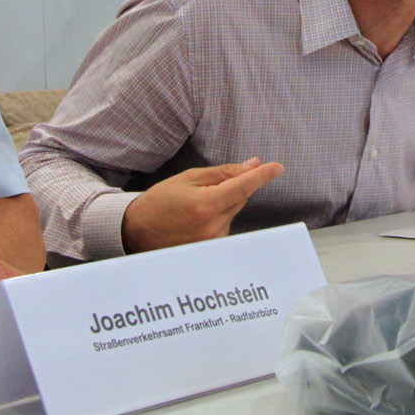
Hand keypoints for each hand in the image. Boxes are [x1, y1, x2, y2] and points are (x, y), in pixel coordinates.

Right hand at [121, 158, 283, 252]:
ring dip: (225, 203)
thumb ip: (223, 173)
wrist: (138, 231)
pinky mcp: (212, 248)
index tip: (276, 167)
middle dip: (234, 186)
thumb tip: (251, 165)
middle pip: (240, 198)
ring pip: (234, 211)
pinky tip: (197, 218)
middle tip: (209, 185)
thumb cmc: (160, 201)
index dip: (261, 175)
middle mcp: (212, 226)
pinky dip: (219, 216)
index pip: (243, 187)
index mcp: (206, 205)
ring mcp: (213, 240)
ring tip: (195, 205)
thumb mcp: (189, 178)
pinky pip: (226, 224)